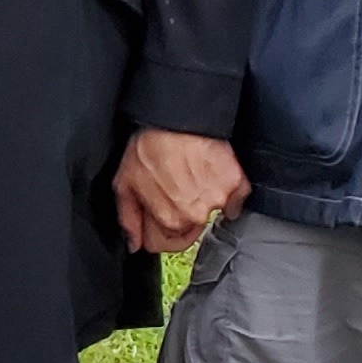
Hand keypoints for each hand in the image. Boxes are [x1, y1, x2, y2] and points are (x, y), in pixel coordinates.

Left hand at [115, 129, 247, 255]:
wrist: (177, 117)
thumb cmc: (148, 146)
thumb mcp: (124, 183)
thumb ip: (128, 219)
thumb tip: (134, 244)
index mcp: (168, 220)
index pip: (164, 245)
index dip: (154, 229)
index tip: (155, 213)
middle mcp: (196, 216)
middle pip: (188, 232)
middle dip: (178, 217)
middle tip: (172, 189)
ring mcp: (220, 201)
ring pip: (210, 215)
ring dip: (201, 202)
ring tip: (189, 176)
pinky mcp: (237, 184)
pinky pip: (234, 199)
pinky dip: (224, 190)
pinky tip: (208, 174)